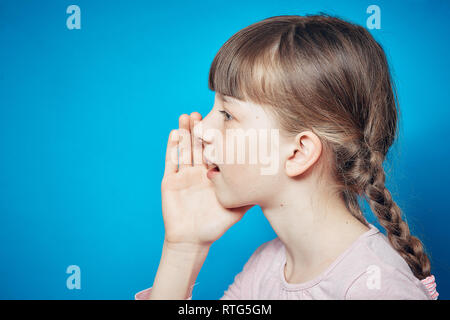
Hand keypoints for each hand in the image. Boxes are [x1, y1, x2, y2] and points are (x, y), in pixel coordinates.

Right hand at [161, 112, 253, 247]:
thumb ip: (250, 194)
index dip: (216, 137)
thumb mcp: (236, 207)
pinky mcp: (170, 181)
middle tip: (201, 113)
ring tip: (187, 116)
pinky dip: (172, 148)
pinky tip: (174, 133)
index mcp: (213, 175)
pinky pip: (171, 162)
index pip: (215, 151)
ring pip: (184, 149)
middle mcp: (198, 172)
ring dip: (185, 133)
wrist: (193, 239)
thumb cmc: (215, 225)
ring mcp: (184, 175)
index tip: (221, 120)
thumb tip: (270, 181)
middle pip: (198, 146)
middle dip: (199, 129)